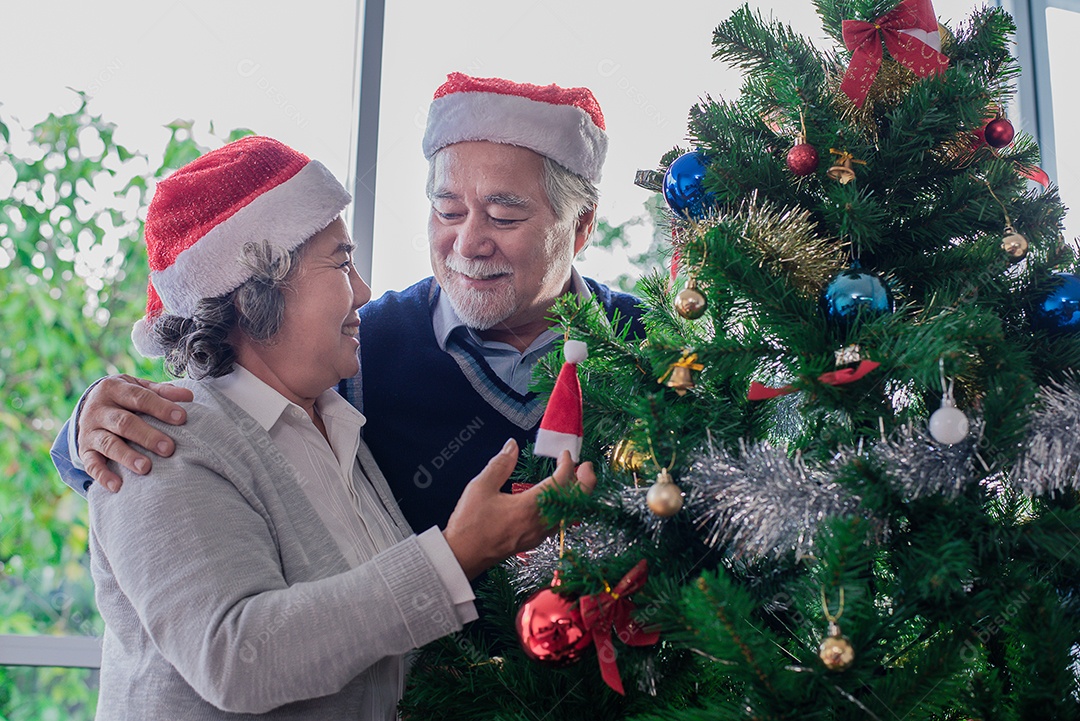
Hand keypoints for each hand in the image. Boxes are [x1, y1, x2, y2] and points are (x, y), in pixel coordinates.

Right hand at [77, 374, 192, 491]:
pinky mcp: (84, 450)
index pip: (139, 397)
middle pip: (124, 423)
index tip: (182, 418)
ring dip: (127, 457)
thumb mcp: (139, 387)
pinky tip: (118, 486)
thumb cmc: (125, 397)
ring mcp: (89, 431)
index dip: (161, 407)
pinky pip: (91, 464)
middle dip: (147, 436)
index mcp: (113, 388)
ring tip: (146, 468)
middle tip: (169, 449)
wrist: (87, 405)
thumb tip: (188, 397)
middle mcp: (98, 409)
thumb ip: (162, 392)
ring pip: (108, 444)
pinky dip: (103, 476)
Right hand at [442, 439, 596, 579]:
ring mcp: (539, 534)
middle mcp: (540, 522)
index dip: (567, 464)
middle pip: (577, 502)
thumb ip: (500, 464)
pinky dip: (567, 508)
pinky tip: (559, 500)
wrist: (462, 556)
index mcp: (530, 507)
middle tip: (586, 466)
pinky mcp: (535, 541)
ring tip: (576, 480)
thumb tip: (512, 445)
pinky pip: (560, 522)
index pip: (561, 482)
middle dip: (586, 481)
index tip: (564, 453)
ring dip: (577, 495)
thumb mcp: (481, 487)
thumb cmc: (469, 523)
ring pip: (571, 514)